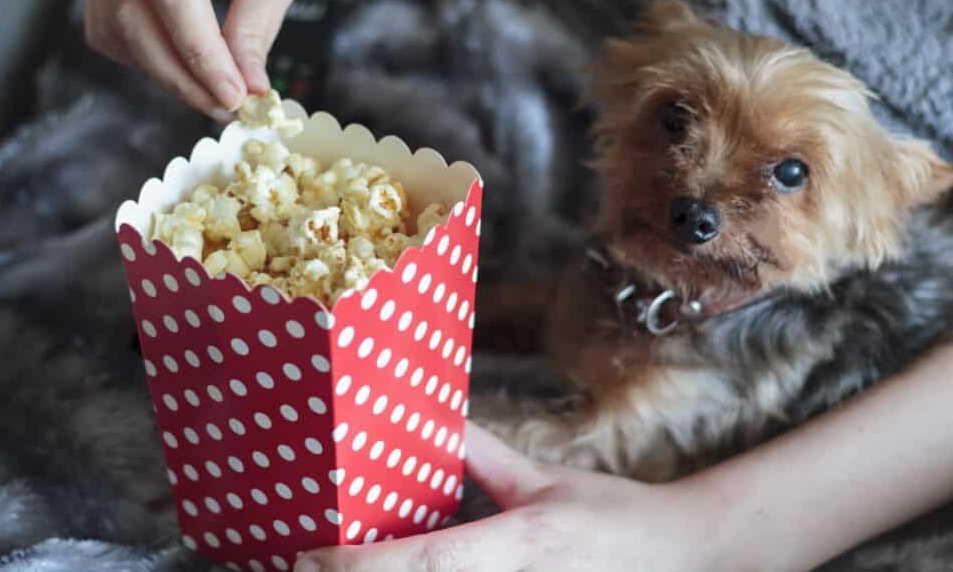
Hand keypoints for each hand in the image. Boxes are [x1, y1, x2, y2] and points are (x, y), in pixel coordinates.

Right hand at [85, 0, 342, 119]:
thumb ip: (257, 25)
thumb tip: (245, 89)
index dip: (199, 51)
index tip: (234, 95)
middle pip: (132, 8)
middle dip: (179, 72)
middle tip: (226, 107)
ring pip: (114, 19)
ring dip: (159, 69)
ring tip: (211, 92)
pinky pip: (108, 18)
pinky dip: (140, 53)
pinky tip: (182, 65)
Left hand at [294, 422, 723, 571]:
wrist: (676, 558)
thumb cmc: (611, 517)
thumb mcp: (542, 480)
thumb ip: (481, 455)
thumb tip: (431, 418)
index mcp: (518, 545)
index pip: (426, 562)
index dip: (360, 566)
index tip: (307, 558)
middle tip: (300, 564)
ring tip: (332, 567)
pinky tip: (397, 570)